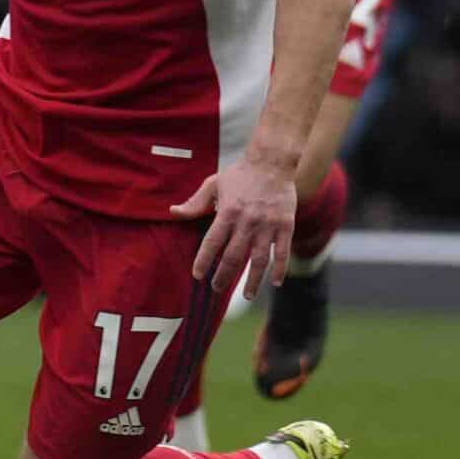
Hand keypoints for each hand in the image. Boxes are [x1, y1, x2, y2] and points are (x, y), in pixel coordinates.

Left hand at [170, 155, 295, 300]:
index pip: (212, 242)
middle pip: (233, 257)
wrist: (273, 163)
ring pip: (259, 260)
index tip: (197, 275)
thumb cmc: (240, 174)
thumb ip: (195, 202)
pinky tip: (274, 283)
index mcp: (228, 212)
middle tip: (216, 288)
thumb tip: (173, 212)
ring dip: (252, 281)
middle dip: (223, 276)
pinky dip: (279, 269)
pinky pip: (282, 253)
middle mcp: (247, 222)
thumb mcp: (214, 184)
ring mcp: (268, 225)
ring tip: (246, 295)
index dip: (203, 260)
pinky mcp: (286, 226)